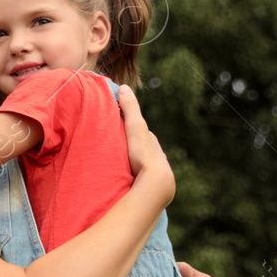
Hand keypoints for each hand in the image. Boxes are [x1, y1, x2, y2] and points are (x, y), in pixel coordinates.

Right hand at [117, 85, 174, 203]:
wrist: (156, 184)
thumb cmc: (144, 154)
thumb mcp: (135, 128)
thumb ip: (130, 109)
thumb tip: (124, 87)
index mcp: (153, 144)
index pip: (142, 134)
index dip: (131, 130)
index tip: (118, 127)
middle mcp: (158, 158)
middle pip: (144, 150)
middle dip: (134, 148)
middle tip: (118, 148)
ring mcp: (156, 175)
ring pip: (144, 167)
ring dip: (135, 166)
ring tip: (121, 169)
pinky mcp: (153, 189)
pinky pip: (143, 182)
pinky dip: (136, 179)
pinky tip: (128, 184)